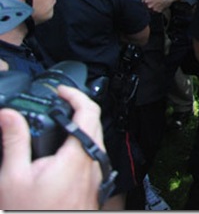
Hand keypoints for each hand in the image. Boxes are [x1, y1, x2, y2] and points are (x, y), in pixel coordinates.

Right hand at [0, 86, 104, 209]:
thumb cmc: (31, 212)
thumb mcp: (12, 177)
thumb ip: (14, 141)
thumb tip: (8, 114)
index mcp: (78, 156)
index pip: (89, 111)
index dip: (76, 94)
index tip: (60, 90)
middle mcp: (94, 163)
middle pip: (95, 123)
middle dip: (78, 108)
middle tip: (58, 102)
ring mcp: (96, 175)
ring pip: (95, 140)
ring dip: (80, 127)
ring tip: (58, 123)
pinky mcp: (94, 185)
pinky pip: (93, 156)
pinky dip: (80, 145)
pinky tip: (62, 150)